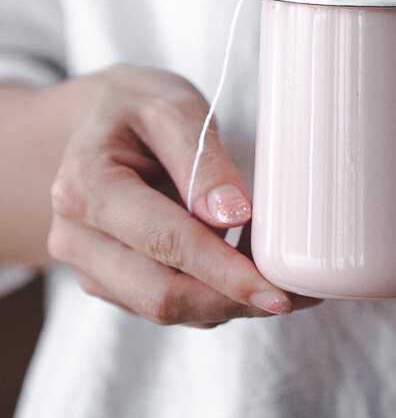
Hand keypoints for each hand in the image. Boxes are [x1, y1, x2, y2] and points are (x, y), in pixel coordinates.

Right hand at [47, 65, 319, 326]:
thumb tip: (234, 215)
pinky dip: (214, 295)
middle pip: (162, 296)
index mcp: (86, 187)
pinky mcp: (113, 281)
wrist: (100, 121)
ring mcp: (92, 265)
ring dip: (229, 302)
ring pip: (168, 309)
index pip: (165, 243)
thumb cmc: (137, 108)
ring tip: (280, 274)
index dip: (225, 273)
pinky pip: (168, 302)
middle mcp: (77, 237)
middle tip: (296, 293)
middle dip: (234, 300)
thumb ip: (202, 159)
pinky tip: (248, 268)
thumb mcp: (172, 108)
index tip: (276, 291)